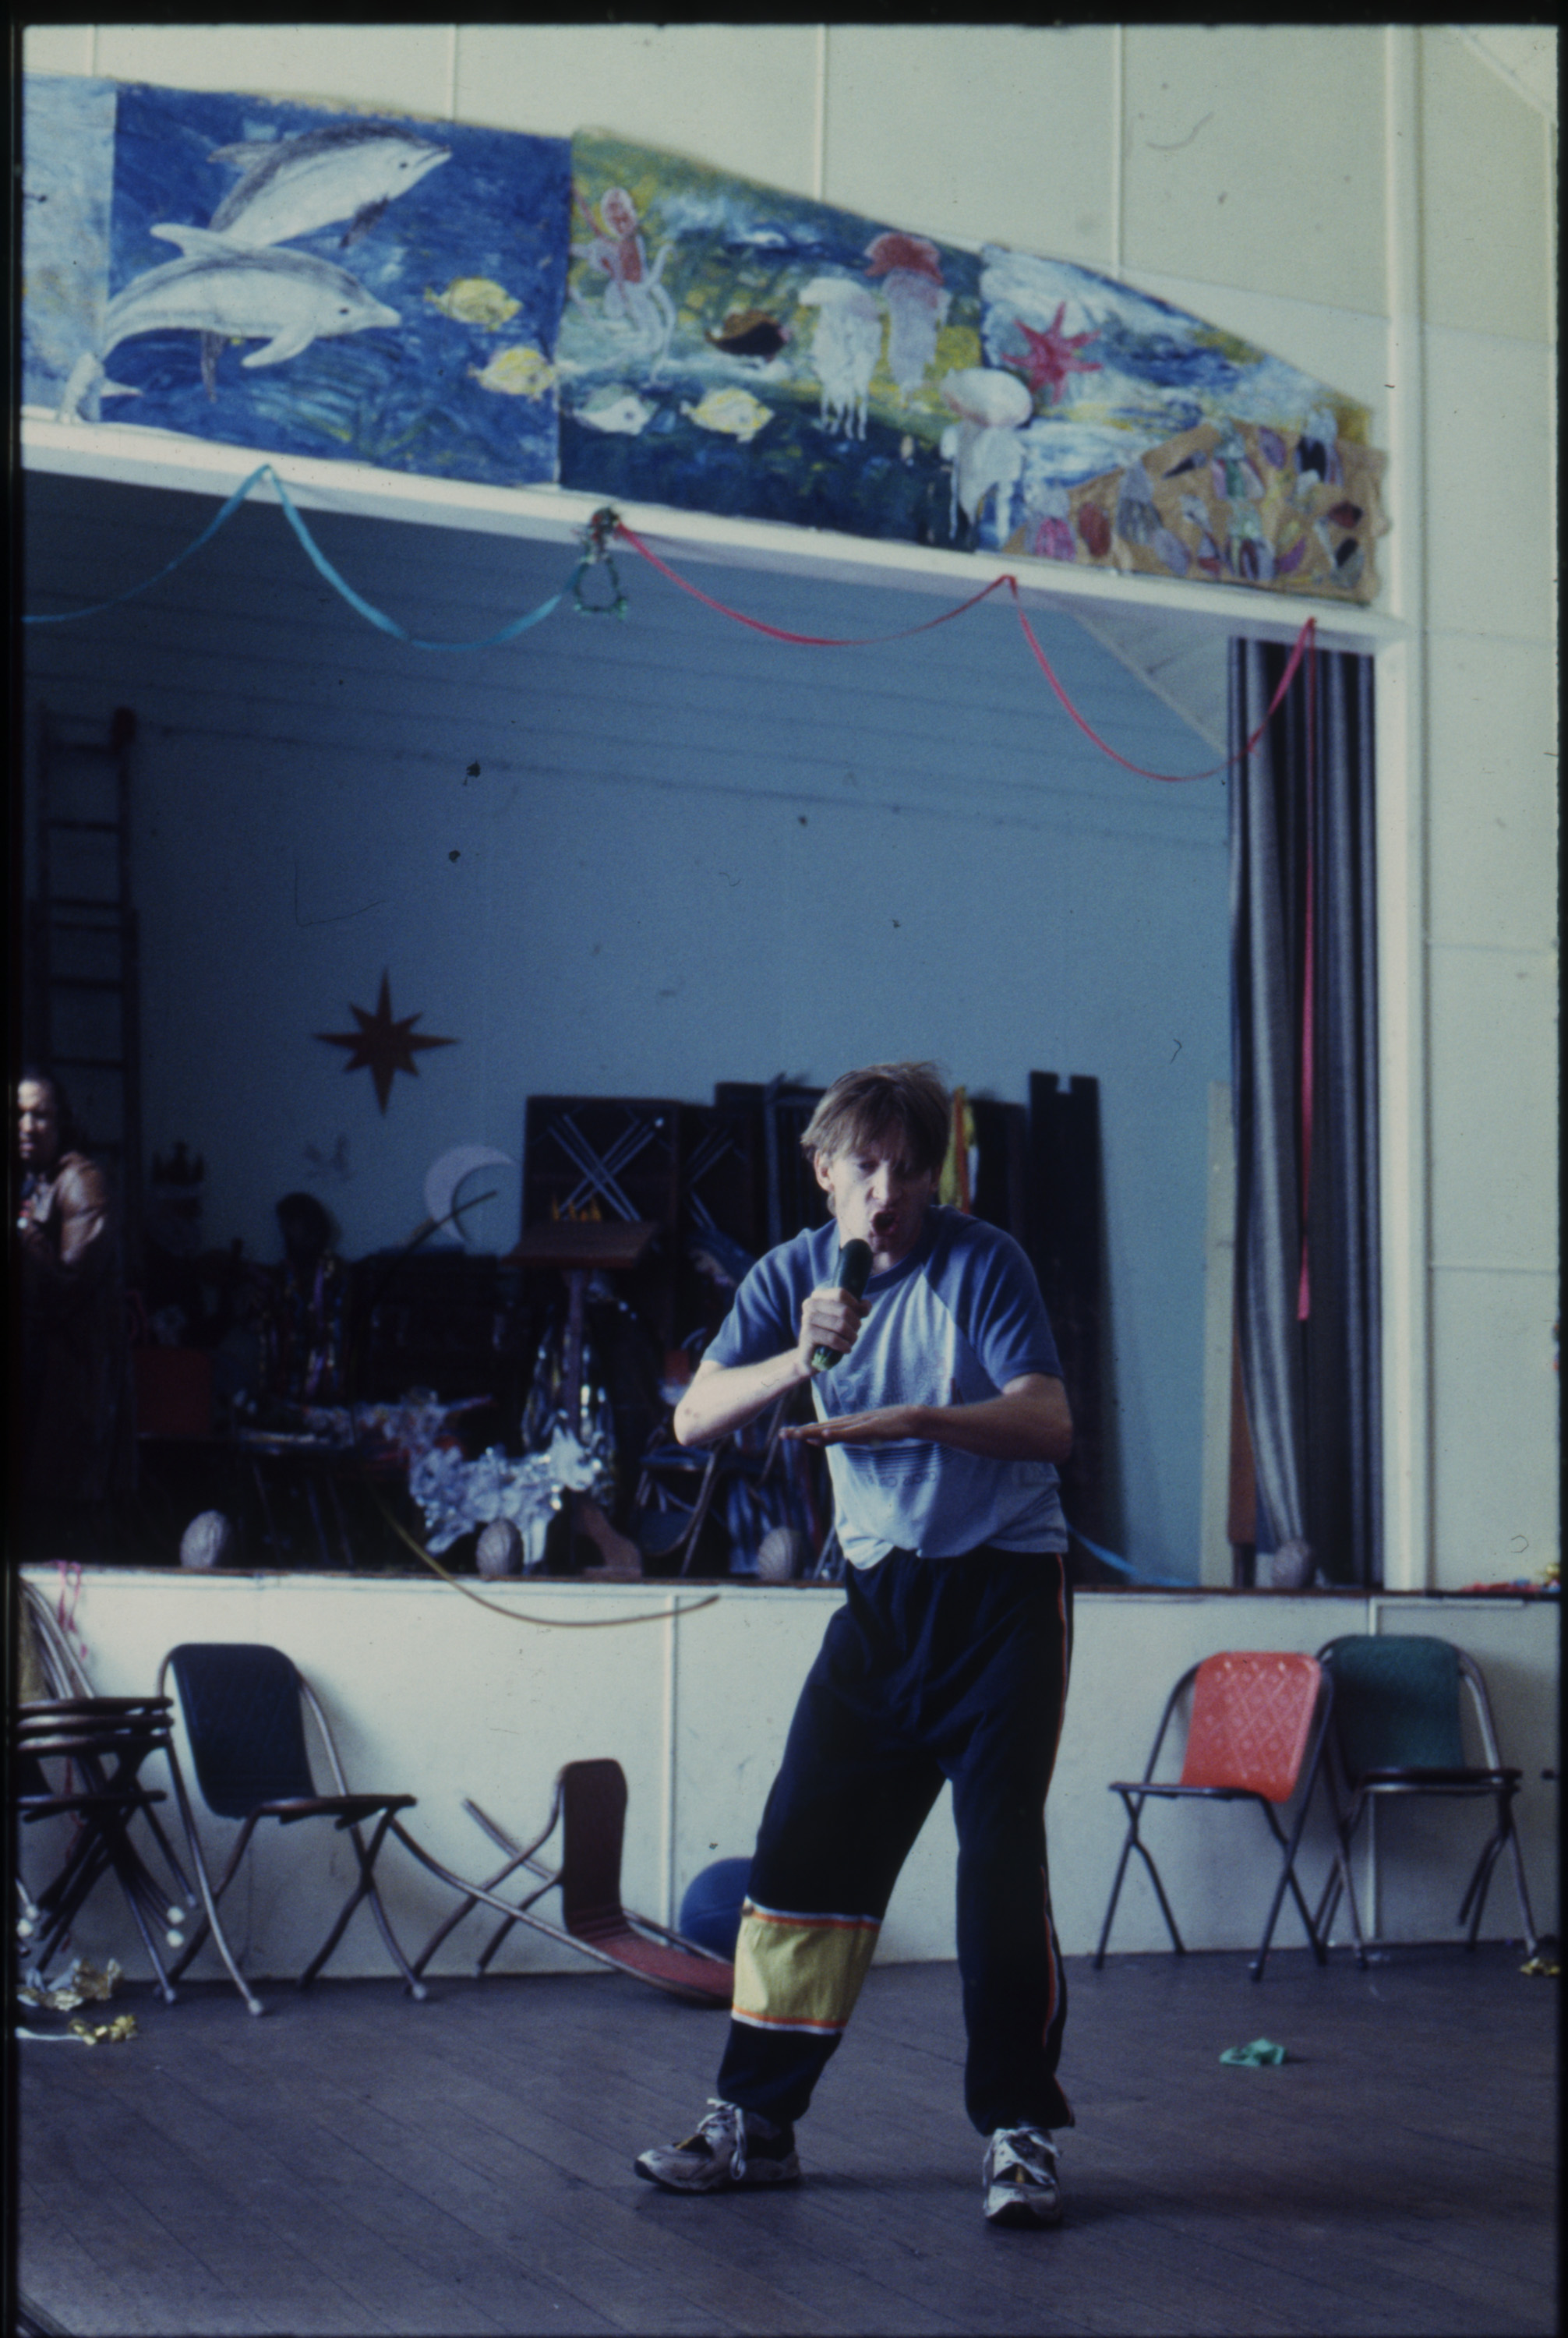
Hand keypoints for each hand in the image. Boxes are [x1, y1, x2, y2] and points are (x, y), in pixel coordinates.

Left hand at [786, 1404, 923, 1447]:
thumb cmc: (888, 1427)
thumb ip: (843, 1437)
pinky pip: (850, 1433)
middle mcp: (849, 1423)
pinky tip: (825, 1435)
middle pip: (821, 1428)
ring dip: (814, 1432)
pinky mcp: (868, 1428)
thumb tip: (820, 1441)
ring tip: (797, 1434)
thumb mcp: (862, 1435)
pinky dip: (837, 1433)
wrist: (910, 1418)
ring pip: (832, 1429)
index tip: (786, 1433)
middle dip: (801, 1432)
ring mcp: (858, 1425)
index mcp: (847, 1424)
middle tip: (782, 1434)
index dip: (803, 1431)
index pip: (821, 1429)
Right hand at [795, 1284, 869, 1375]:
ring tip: (851, 1342)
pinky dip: (844, 1345)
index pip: (841, 1294)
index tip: (859, 1316)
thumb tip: (865, 1305)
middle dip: (855, 1324)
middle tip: (855, 1333)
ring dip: (851, 1336)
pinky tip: (846, 1349)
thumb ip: (858, 1309)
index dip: (855, 1305)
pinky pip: (833, 1338)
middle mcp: (810, 1304)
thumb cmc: (831, 1334)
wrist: (812, 1357)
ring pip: (840, 1325)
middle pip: (844, 1310)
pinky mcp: (807, 1336)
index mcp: (818, 1296)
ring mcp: (807, 1319)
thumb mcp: (846, 1319)